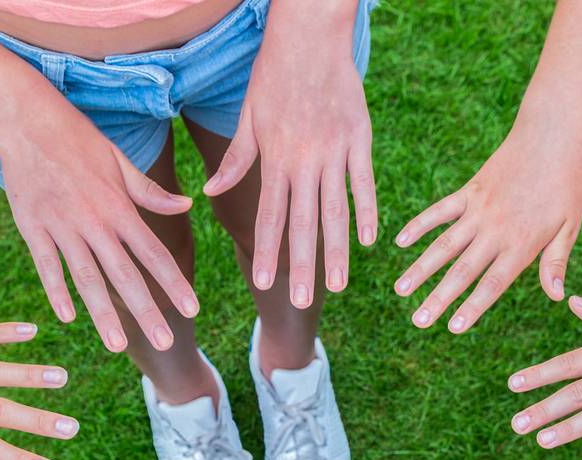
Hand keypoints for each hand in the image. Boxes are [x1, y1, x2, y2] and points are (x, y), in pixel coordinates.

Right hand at [0, 100, 197, 351]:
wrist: (27, 120)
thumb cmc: (77, 139)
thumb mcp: (119, 161)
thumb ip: (150, 191)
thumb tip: (187, 205)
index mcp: (120, 208)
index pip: (154, 253)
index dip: (174, 282)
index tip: (193, 309)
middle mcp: (95, 222)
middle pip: (126, 275)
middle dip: (147, 311)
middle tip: (165, 343)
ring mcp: (62, 227)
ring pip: (87, 278)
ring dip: (103, 314)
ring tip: (118, 346)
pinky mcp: (33, 227)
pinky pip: (47, 265)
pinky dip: (56, 291)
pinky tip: (68, 318)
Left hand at [204, 1, 375, 305]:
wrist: (310, 34)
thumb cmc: (274, 73)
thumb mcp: (247, 115)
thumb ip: (236, 159)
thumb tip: (210, 193)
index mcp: (275, 157)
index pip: (269, 216)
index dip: (267, 251)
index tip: (264, 283)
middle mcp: (305, 160)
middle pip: (304, 222)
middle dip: (302, 265)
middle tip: (301, 301)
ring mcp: (335, 151)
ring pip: (336, 210)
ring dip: (336, 251)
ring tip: (337, 285)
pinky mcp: (360, 138)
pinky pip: (365, 182)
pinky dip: (368, 211)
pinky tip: (370, 241)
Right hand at [395, 124, 581, 332]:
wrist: (553, 135)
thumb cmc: (567, 183)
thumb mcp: (570, 225)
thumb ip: (556, 261)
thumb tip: (557, 297)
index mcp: (521, 244)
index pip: (493, 283)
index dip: (472, 307)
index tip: (453, 328)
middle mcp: (495, 230)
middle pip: (462, 271)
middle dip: (438, 298)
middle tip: (418, 321)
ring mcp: (478, 210)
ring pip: (443, 245)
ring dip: (420, 268)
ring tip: (400, 290)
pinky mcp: (469, 191)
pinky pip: (439, 211)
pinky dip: (419, 225)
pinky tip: (399, 241)